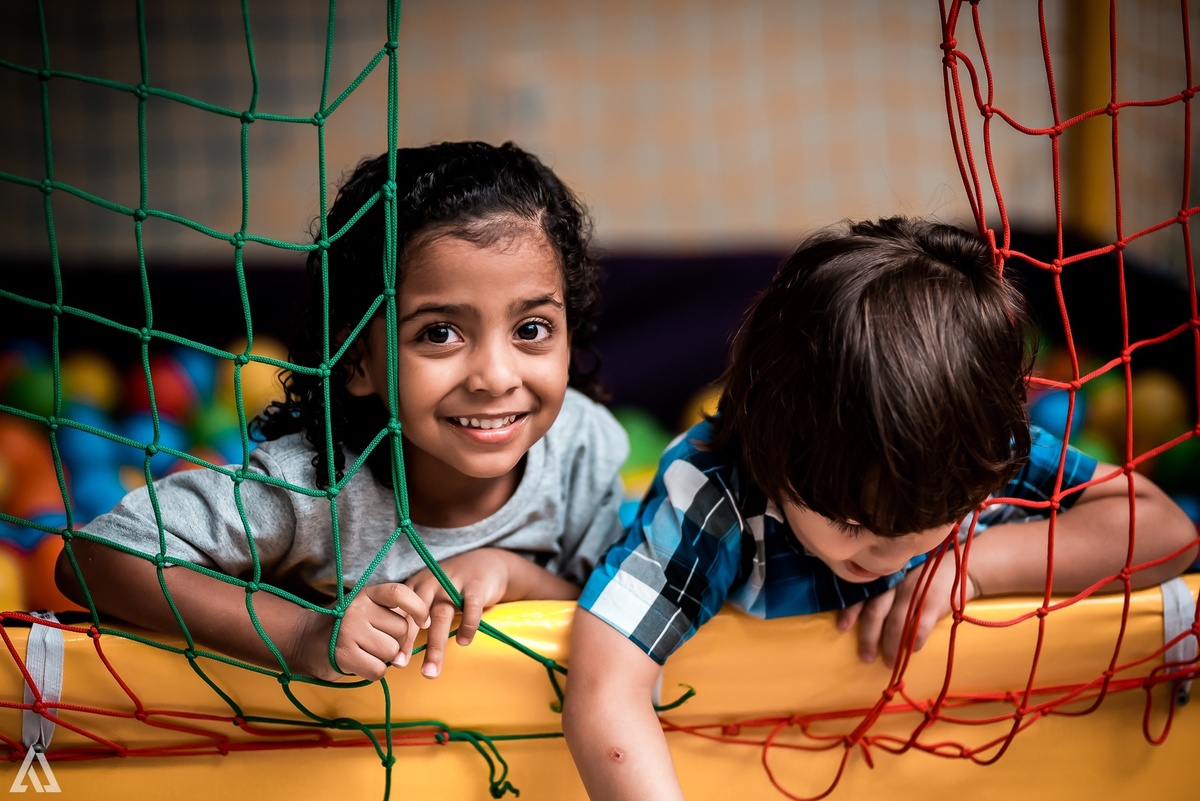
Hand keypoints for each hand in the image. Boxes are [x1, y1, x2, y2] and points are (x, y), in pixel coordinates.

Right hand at [294, 583, 429, 681]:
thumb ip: (391, 613)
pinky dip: (373, 672)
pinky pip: (378, 670)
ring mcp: (349, 630)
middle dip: (395, 641)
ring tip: (364, 651)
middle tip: (374, 642)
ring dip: (383, 658)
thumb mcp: (366, 609)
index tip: (424, 621)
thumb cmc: (345, 627)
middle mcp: (358, 608)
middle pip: (401, 630)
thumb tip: (424, 625)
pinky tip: (359, 663)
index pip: (399, 593)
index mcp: (367, 593)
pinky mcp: (343, 654)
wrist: (304, 642)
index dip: (418, 608)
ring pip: (392, 652)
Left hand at [404, 548, 521, 678]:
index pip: (401, 612)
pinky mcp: (476, 585)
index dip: (395, 635)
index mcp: (417, 585)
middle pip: (417, 615)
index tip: (391, 660)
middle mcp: (431, 582)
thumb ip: (416, 614)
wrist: (485, 562)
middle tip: (401, 666)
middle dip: (408, 642)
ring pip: (441, 616)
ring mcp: (453, 583)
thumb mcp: (430, 592)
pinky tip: (463, 642)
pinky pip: (471, 608)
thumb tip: (399, 649)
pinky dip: (467, 626)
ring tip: (431, 671)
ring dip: (435, 646)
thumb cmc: (452, 585)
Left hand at [837, 557, 978, 666]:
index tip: (841, 628)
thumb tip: (864, 620)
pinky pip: (919, 628)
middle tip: (865, 657)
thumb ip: (886, 592)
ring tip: (889, 663)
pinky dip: (913, 643)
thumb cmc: (926, 577)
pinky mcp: (933, 604)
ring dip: (891, 646)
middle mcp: (897, 583)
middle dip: (868, 637)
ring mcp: (915, 593)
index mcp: (887, 577)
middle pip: (876, 611)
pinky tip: (911, 652)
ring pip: (896, 623)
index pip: (863, 594)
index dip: (851, 611)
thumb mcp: (903, 578)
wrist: (962, 569)